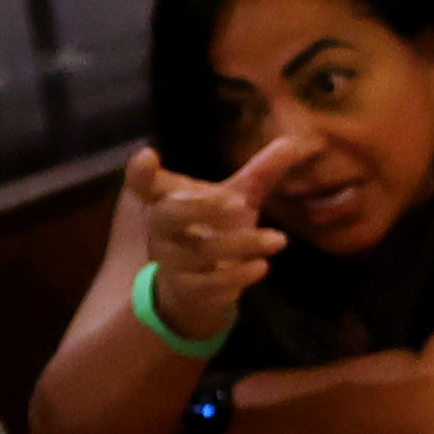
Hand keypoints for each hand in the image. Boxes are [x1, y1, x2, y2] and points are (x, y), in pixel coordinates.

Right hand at [127, 139, 299, 338]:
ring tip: (279, 239)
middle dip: (201, 207)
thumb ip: (260, 174)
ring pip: (200, 252)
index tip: (148, 154)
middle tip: (240, 202)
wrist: (196, 290)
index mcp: (168, 201)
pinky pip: (208, 285)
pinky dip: (236, 276)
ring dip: (241, 245)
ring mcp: (172, 263)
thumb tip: (292, 143)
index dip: (140, 173)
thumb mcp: (236, 200)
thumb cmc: (213, 232)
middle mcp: (163, 231)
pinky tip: (262, 266)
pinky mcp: (188, 290)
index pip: (143, 184)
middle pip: (167, 216)